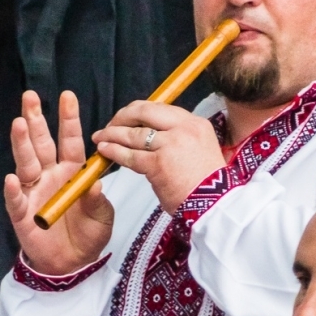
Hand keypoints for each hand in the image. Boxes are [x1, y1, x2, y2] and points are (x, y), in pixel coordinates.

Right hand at [5, 90, 114, 274]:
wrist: (73, 264)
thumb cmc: (89, 234)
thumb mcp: (102, 215)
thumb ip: (98, 198)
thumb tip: (95, 181)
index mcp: (72, 171)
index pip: (70, 140)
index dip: (68, 120)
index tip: (67, 96)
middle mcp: (50, 175)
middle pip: (41, 143)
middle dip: (36, 119)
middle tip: (30, 96)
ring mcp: (34, 191)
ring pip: (26, 163)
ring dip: (22, 144)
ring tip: (19, 124)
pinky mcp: (22, 212)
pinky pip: (16, 199)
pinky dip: (14, 190)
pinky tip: (11, 178)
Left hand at [93, 101, 225, 214]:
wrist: (216, 207)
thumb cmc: (208, 186)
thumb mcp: (202, 151)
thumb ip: (181, 139)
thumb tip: (156, 136)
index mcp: (196, 124)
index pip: (161, 108)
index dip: (139, 112)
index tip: (127, 118)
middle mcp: (184, 129)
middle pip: (144, 112)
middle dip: (122, 117)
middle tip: (110, 125)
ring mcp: (171, 144)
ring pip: (133, 133)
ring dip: (112, 133)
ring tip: (100, 138)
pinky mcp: (158, 164)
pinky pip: (130, 154)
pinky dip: (113, 151)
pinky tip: (104, 151)